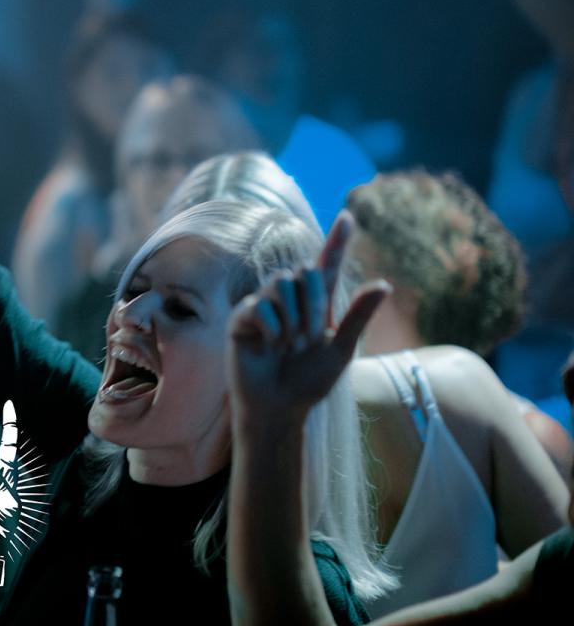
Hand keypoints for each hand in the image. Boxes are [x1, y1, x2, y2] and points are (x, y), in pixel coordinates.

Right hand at [228, 212, 390, 421]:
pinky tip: (268, 346)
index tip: (348, 216)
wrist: (278, 408)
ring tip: (288, 345)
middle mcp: (289, 299)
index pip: (328, 266)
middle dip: (315, 305)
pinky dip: (272, 328)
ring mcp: (263, 305)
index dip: (338, 241)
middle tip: (309, 339)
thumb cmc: (308, 383)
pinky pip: (260, 305)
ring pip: (282, 283)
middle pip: (305, 272)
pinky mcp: (241, 317)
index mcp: (316, 305)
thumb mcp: (340, 350)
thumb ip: (358, 316)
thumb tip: (384, 284)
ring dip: (293, 318)